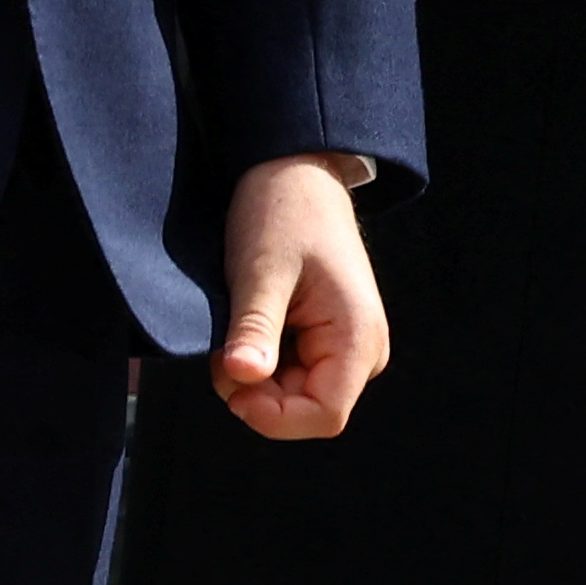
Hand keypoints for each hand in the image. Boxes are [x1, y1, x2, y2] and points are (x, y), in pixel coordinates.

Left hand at [209, 154, 388, 440]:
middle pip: (307, 409)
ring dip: (257, 376)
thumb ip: (255, 327)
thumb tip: (242, 379)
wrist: (296, 169)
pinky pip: (294, 373)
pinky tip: (249, 325)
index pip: (323, 415)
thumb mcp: (261, 269)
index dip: (273, 415)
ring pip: (297, 395)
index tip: (229, 379)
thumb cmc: (282, 211)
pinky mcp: (330, 338)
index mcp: (357, 336)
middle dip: (258, 392)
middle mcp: (364, 349)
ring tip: (235, 328)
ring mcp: (349, 345)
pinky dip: (263, 360)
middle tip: (221, 348)